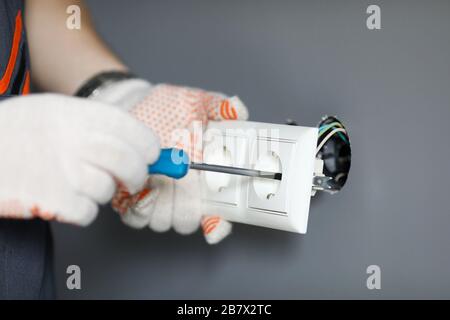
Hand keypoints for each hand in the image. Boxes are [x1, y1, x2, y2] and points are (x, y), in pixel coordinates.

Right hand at [0, 94, 158, 224]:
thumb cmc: (17, 132)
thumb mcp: (56, 112)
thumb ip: (99, 126)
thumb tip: (144, 149)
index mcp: (79, 114)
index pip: (137, 134)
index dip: (150, 149)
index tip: (150, 157)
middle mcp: (76, 141)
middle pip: (131, 165)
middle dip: (137, 176)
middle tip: (130, 179)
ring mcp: (65, 172)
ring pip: (108, 190)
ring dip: (98, 191)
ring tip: (72, 181)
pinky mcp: (54, 201)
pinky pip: (88, 213)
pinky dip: (79, 210)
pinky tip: (59, 196)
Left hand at [111, 84, 247, 243]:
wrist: (132, 107)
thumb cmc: (166, 108)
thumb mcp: (195, 101)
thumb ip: (219, 106)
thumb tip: (237, 109)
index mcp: (202, 179)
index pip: (214, 214)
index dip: (217, 224)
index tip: (213, 222)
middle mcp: (181, 194)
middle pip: (187, 221)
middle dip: (184, 208)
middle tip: (182, 184)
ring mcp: (157, 199)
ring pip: (162, 222)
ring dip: (161, 205)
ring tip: (159, 180)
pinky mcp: (130, 200)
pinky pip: (136, 217)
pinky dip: (139, 206)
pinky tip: (143, 185)